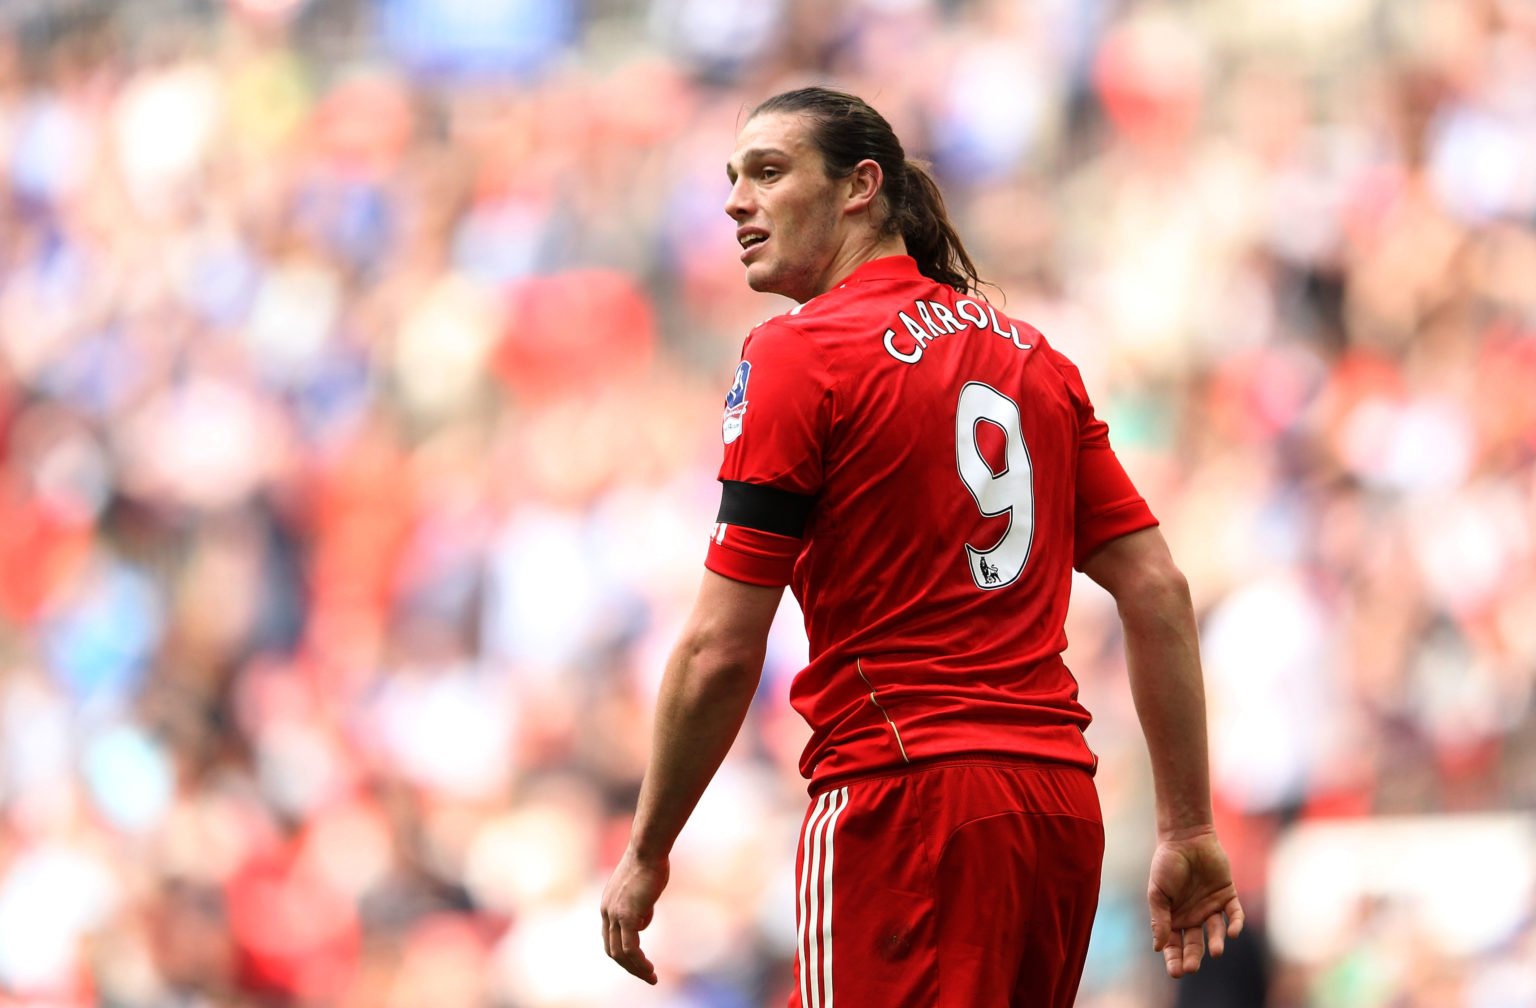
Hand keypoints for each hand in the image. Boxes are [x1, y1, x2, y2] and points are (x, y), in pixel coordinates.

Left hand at [601, 848, 669, 984]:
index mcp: (608, 905)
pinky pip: (631, 947)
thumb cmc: (650, 864)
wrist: (648, 849)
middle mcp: (607, 911)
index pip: (610, 937)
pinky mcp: (627, 915)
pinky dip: (639, 962)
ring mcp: (615, 914)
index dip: (623, 952)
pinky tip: (650, 969)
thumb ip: (641, 907)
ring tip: (651, 977)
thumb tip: (642, 922)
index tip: (638, 962)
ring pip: (619, 953)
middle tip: (646, 975)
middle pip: (611, 949)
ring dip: (635, 969)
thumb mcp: (643, 890)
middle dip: (628, 966)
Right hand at [1147, 827, 1243, 978]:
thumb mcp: (1157, 893)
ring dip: (1216, 942)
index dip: (1174, 959)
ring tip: (1215, 951)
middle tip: (1191, 968)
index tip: (1176, 972)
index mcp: (1173, 917)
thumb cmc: (1166, 863)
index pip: (1173, 945)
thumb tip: (1158, 947)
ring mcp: (1211, 907)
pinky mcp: (1227, 896)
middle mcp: (1193, 916)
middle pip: (1194, 943)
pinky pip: (1234, 914)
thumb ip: (1159, 919)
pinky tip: (1233, 933)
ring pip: (1216, 932)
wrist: (1186, 838)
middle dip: (1193, 957)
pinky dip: (1236, 924)